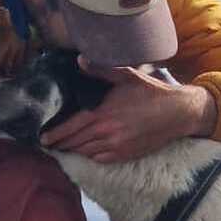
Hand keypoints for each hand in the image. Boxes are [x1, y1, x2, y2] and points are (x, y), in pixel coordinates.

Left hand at [39, 58, 217, 161]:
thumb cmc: (151, 92)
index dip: (55, 134)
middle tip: (48, 144)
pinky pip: (100, 159)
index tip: (43, 138)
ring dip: (73, 150)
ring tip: (62, 148)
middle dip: (60, 144)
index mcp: (103, 114)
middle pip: (75, 142)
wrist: (178, 113)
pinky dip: (89, 156)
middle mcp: (107, 133)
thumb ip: (101, 70)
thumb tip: (80, 61)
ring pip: (86, 152)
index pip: (71, 127)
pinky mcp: (125, 155)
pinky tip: (84, 152)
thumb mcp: (127, 75)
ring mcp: (116, 147)